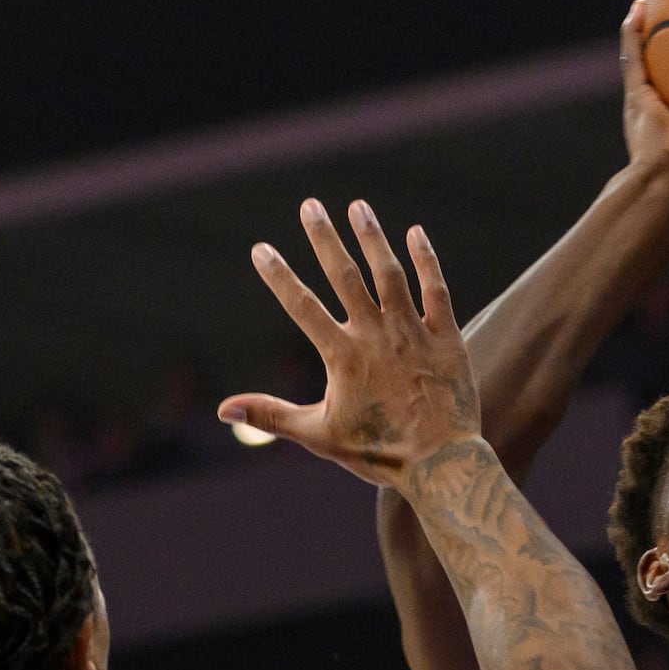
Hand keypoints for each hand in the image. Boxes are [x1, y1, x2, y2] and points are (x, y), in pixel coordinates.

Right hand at [218, 199, 479, 487]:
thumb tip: (222, 409)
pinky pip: (435, 291)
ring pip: (390, 274)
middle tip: (310, 205)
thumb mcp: (319, 435)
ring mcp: (413, 334)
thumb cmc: (379, 453)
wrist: (441, 464)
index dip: (279, 276)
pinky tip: (416, 233)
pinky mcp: (446, 338)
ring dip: (372, 238)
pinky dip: (426, 260)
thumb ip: (271, 414)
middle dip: (324, 239)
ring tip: (357, 206)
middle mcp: (376, 336)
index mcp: (342, 357)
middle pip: (345, 277)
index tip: (261, 248)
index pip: (302, 306)